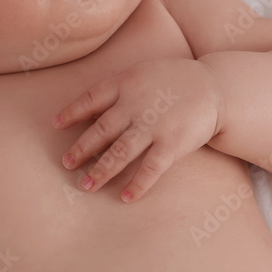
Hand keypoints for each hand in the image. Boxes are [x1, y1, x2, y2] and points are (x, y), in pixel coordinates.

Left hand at [52, 58, 223, 202]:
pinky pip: (151, 168)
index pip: (91, 98)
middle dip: (82, 149)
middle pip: (101, 130)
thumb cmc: (172, 81)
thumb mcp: (142, 74)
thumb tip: (88, 113)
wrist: (214, 86)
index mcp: (126, 83)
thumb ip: (118, 89)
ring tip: (87, 185)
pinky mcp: (172, 144)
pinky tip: (126, 197)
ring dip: (102, 170)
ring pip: (120, 152)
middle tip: (67, 163)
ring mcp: (154, 126)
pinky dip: (137, 184)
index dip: (72, 112)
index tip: (56, 125)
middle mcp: (136, 105)